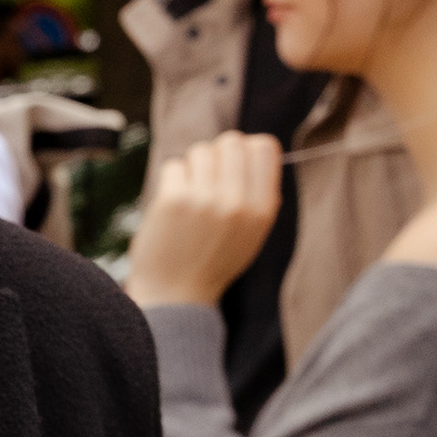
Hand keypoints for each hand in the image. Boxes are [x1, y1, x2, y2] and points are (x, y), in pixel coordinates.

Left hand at [125, 133, 284, 307]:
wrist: (175, 295)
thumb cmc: (212, 260)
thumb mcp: (251, 233)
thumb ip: (258, 194)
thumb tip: (256, 148)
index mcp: (262, 210)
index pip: (264, 147)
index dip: (246, 149)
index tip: (233, 164)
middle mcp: (238, 203)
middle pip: (231, 141)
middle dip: (217, 155)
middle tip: (207, 180)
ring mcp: (205, 200)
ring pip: (200, 151)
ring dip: (193, 169)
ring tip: (190, 197)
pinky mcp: (174, 200)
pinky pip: (174, 166)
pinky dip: (171, 181)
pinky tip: (172, 206)